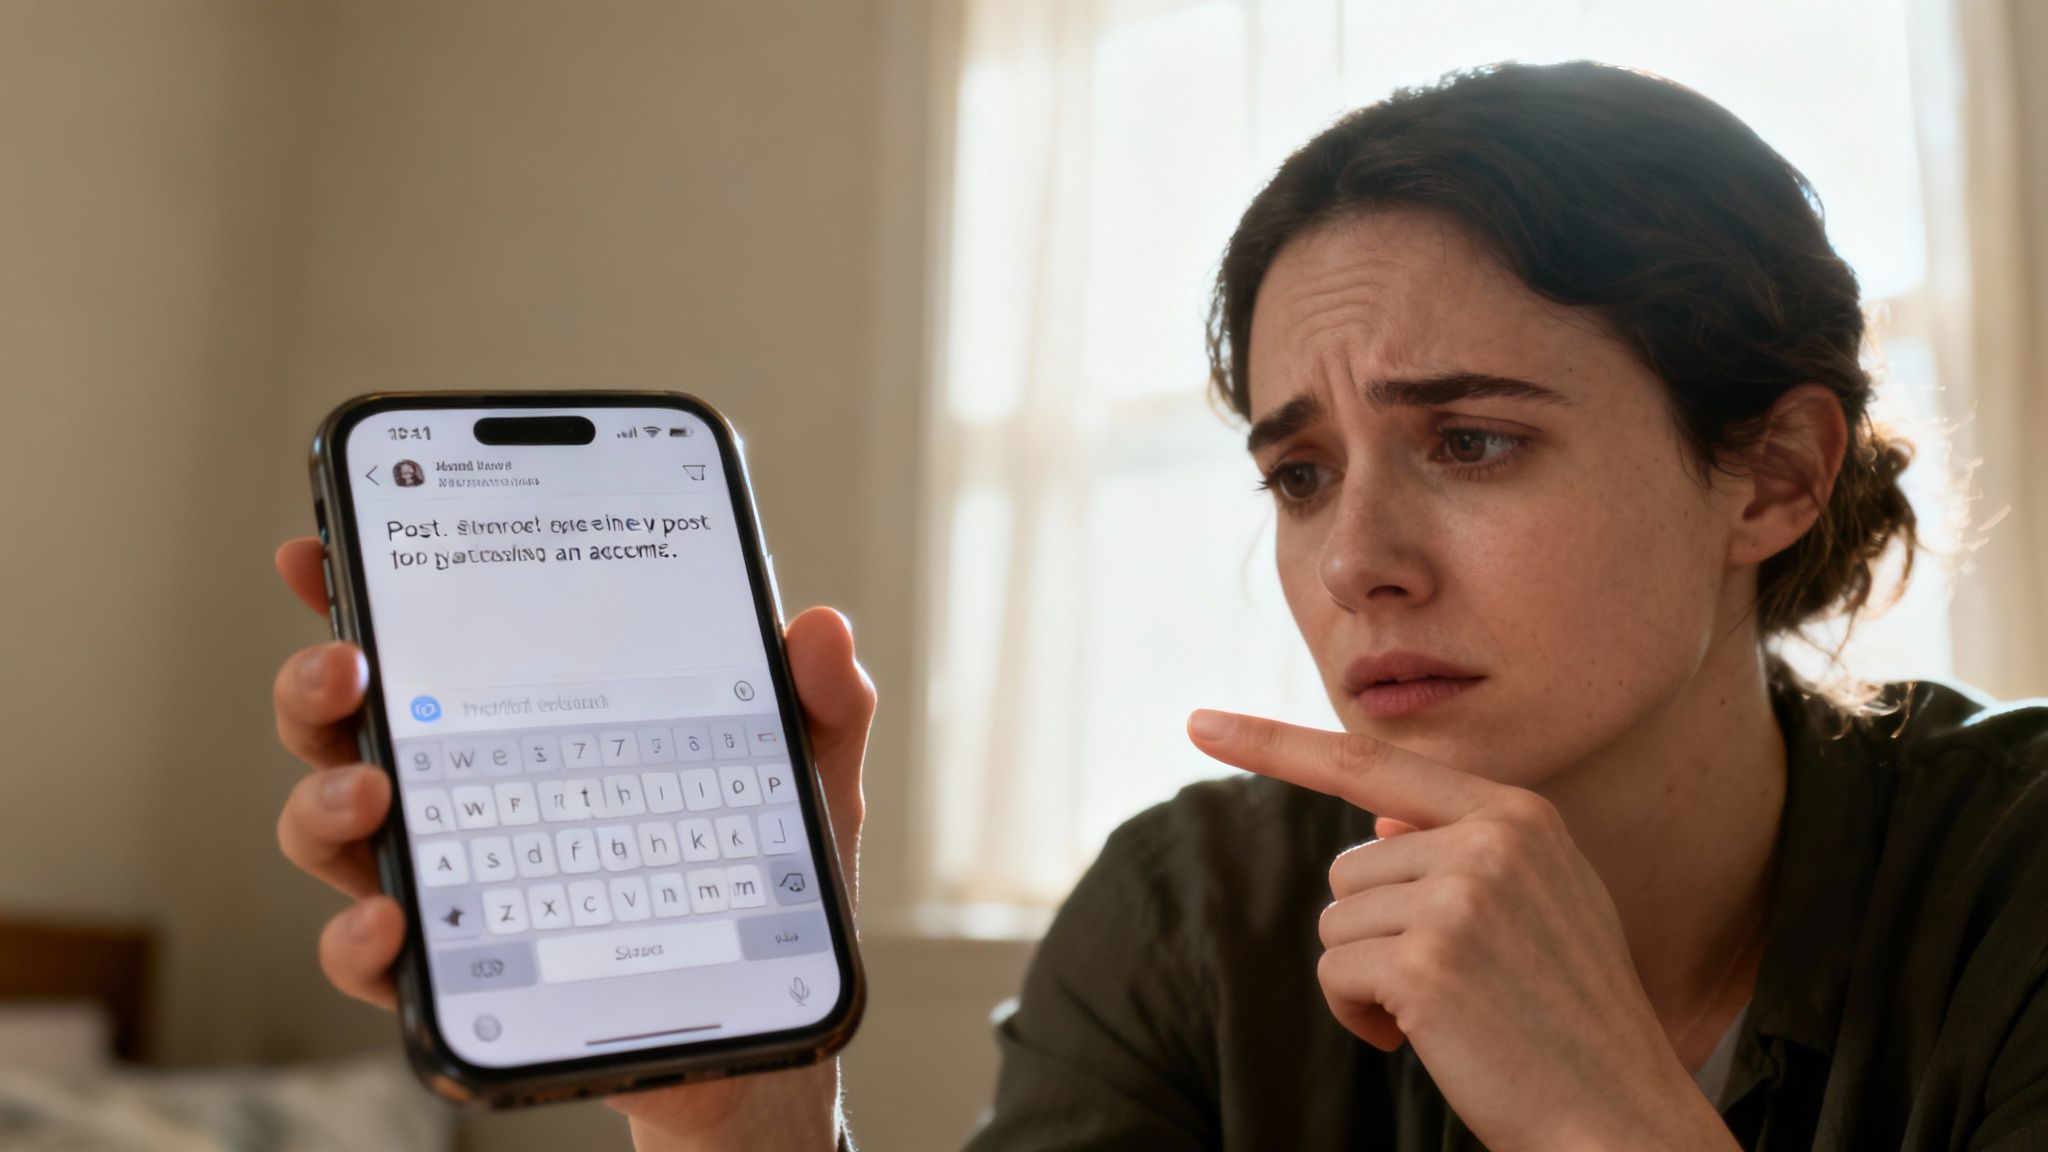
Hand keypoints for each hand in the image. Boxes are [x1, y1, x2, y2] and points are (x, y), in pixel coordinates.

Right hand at [272, 537, 873, 1149]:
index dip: (363, 589)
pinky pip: (375, 959)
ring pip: (334, 828)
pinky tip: (393, 918)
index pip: (433, 640)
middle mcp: (469, 793)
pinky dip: (360, 939)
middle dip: (318, 684)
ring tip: (372, 789)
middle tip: (348, 664)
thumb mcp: (801, 780)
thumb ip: (817, 703)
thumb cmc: (757, 879)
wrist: (757, 1020)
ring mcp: (453, 881)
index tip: (319, 549)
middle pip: (350, 724)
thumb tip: (823, 628)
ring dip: (324, 801)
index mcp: (530, 720)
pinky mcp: (460, 972)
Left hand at [1186, 710, 1735, 1151]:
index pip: (1370, 763)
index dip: (1275, 744)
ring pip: (1335, 923)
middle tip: (1454, 985)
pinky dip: (1359, 1015)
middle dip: (1376, 934)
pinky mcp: (1427, 964)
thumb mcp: (1541, 907)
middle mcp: (1490, 841)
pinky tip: (1421, 1040)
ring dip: (1368, 978)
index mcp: (1517, 815)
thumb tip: (1378, 818)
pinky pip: (1334, 974)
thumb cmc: (1571, 1017)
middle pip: (1349, 869)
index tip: (1199, 722)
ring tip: (1449, 1014)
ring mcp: (1460, 899)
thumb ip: (1464, 851)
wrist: (1621, 1118)